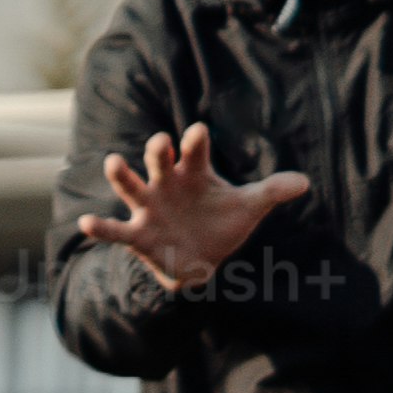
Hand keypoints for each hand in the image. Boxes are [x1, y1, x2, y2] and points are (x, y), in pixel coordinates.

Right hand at [70, 123, 310, 290]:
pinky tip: (87, 222)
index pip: (195, 151)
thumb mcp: (248, 208)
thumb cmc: (221, 224)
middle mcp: (167, 185)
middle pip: (159, 161)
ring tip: (113, 162)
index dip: (195, 141)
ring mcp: (149, 209)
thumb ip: (271, 192)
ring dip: (122, 175)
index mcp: (194, 173)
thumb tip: (305, 182)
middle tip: (160, 142)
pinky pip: (116, 231)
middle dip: (159, 151)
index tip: (198, 132)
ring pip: (131, 187)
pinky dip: (100, 227)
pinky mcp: (137, 235)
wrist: (201, 260)